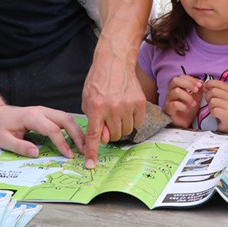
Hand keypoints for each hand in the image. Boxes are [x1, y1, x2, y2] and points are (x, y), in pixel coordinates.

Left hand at [0, 105, 84, 158]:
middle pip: (65, 119)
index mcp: (31, 116)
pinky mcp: (45, 114)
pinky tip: (75, 138)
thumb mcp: (3, 140)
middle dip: (77, 135)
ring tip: (83, 146)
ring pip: (66, 118)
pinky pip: (62, 119)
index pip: (52, 129)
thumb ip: (20, 146)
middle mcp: (40, 111)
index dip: (62, 143)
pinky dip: (71, 128)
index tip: (68, 156)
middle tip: (84, 151)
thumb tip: (36, 153)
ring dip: (77, 131)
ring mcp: (44, 111)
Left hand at [81, 52, 145, 168]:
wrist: (114, 61)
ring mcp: (128, 105)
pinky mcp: (139, 103)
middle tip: (108, 121)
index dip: (92, 152)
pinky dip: (131, 120)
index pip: (93, 136)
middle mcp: (112, 108)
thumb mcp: (87, 99)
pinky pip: (137, 123)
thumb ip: (93, 119)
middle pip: (113, 135)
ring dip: (120, 126)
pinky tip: (126, 109)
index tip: (91, 165)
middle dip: (109, 132)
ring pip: (125, 131)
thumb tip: (102, 138)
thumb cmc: (98, 80)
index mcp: (96, 107)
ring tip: (117, 112)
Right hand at [163, 74, 202, 127]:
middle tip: (196, 90)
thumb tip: (202, 82)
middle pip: (175, 80)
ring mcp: (168, 100)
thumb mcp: (196, 97)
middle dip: (188, 84)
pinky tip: (187, 109)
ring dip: (187, 96)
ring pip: (175, 91)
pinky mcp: (168, 109)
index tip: (200, 84)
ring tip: (194, 103)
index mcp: (177, 87)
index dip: (191, 79)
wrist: (184, 122)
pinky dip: (183, 106)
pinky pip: (174, 104)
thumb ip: (198, 89)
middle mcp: (171, 91)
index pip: (181, 76)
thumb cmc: (188, 108)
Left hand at [203, 80, 227, 134]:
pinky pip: (214, 110)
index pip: (219, 83)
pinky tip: (217, 116)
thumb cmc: (227, 112)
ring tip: (214, 110)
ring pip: (212, 101)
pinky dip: (212, 113)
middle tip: (209, 102)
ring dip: (210, 106)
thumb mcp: (224, 100)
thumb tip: (204, 86)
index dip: (210, 83)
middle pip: (213, 91)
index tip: (205, 87)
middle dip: (208, 96)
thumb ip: (216, 92)